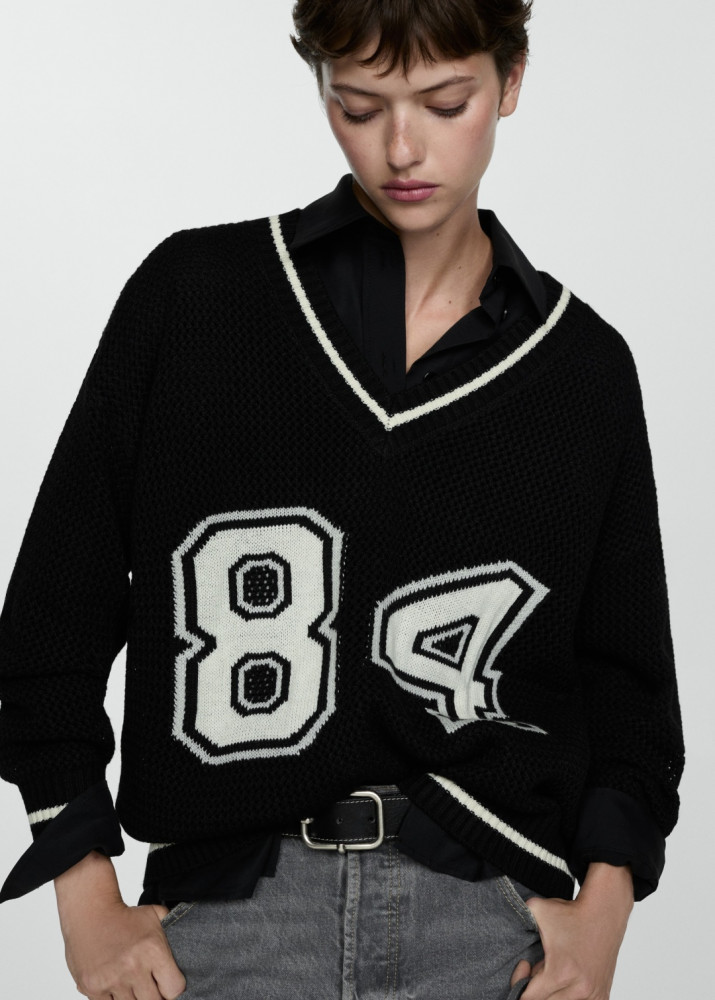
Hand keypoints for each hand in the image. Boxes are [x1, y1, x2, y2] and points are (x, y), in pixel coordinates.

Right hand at [60, 898, 185, 999]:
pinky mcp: (92, 987)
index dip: (174, 990)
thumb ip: (174, 930)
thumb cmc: (125, 916)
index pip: (174, 989)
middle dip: (155, 997)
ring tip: (135, 987)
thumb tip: (188, 943)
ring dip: (135, 999)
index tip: (169, 986)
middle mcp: (133, 967)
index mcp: (153, 950)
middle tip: (153, 989)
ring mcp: (112, 979)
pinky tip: (118, 990)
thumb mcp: (155, 916)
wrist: (90, 912)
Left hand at [510, 863, 633, 999]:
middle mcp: (579, 989)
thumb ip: (518, 916)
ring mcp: (593, 995)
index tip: (524, 965)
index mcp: (560, 972)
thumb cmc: (571, 913)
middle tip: (538, 967)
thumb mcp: (537, 909)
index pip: (529, 999)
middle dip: (536, 989)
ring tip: (553, 973)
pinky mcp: (602, 996)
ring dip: (553, 994)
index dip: (520, 983)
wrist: (604, 913)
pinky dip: (569, 996)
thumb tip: (501, 923)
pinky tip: (567, 980)